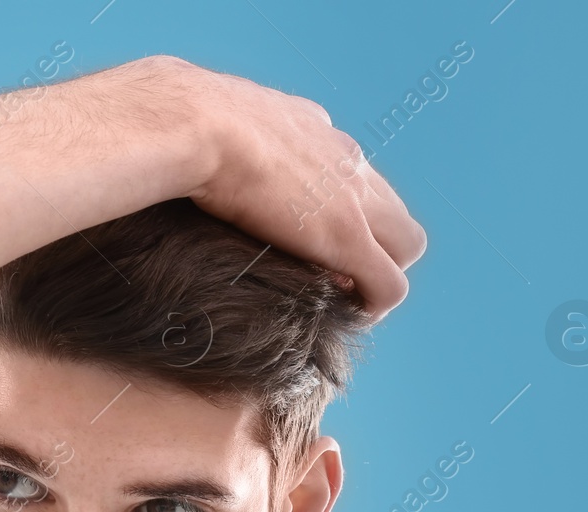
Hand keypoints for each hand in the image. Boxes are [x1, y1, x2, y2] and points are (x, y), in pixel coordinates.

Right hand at [174, 59, 426, 321]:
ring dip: (380, 274)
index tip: (305, 240)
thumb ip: (216, 140)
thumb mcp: (205, 121)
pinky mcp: (347, 237)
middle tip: (334, 276)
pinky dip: (376, 304)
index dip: (337, 213)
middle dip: (374, 245)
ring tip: (343, 299)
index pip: (349, 173)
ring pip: (406, 243)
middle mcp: (344, 159)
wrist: (195, 123)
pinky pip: (389, 284)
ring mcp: (352, 199)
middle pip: (392, 208)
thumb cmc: (182, 124)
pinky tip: (347, 315)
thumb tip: (187, 154)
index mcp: (312, 130)